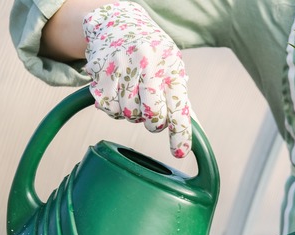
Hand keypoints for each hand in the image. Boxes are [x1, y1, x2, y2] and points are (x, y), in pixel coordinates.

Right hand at [82, 1, 190, 157]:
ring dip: (132, 114)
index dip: (179, 133)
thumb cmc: (152, 51)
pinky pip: (108, 108)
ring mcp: (122, 66)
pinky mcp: (100, 71)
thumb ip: (179, 97)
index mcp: (171, 66)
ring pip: (128, 114)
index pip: (178, 107)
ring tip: (133, 95)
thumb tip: (194, 131)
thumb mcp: (171, 68)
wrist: (117, 21)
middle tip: (151, 114)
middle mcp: (147, 64)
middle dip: (153, 122)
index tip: (180, 152)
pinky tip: (119, 93)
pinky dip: (114, 108)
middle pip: (151, 116)